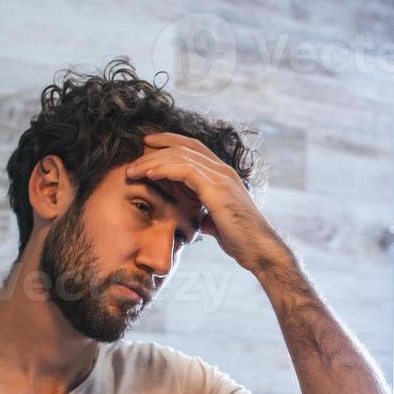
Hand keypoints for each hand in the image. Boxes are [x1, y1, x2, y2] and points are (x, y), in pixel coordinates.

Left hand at [126, 133, 285, 272]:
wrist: (259, 250)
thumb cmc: (241, 240)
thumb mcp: (217, 222)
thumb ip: (206, 214)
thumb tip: (197, 220)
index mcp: (223, 175)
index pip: (193, 148)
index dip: (169, 143)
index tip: (147, 148)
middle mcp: (223, 170)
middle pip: (184, 147)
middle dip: (156, 149)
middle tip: (133, 158)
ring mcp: (222, 177)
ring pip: (181, 156)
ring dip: (153, 161)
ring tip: (133, 170)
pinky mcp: (217, 188)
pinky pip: (185, 170)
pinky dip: (164, 170)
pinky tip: (149, 175)